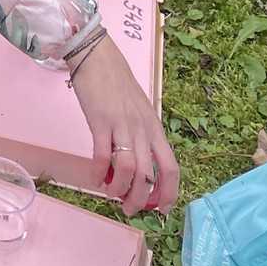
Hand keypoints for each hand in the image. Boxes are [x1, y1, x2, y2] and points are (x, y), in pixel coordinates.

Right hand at [70, 36, 179, 215]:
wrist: (97, 56)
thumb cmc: (117, 83)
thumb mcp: (138, 111)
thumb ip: (141, 135)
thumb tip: (137, 166)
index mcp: (154, 128)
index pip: (171, 168)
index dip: (169, 193)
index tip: (161, 210)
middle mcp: (142, 130)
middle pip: (148, 176)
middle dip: (140, 200)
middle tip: (129, 210)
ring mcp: (122, 125)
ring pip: (128, 169)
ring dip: (120, 190)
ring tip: (112, 195)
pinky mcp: (100, 121)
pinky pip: (102, 155)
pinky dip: (99, 172)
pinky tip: (95, 178)